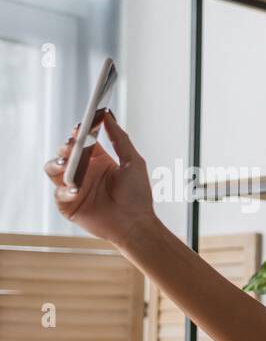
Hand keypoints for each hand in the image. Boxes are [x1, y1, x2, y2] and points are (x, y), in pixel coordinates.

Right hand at [43, 109, 155, 245]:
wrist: (136, 224)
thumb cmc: (138, 195)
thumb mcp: (133, 162)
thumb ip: (120, 138)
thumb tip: (107, 116)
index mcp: (98, 161)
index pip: (80, 141)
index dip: (78, 134)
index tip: (81, 127)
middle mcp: (83, 172)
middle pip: (63, 153)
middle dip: (66, 147)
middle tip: (73, 146)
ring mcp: (74, 188)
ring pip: (53, 170)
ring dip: (57, 165)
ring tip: (67, 164)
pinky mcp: (68, 205)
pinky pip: (58, 194)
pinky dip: (64, 191)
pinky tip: (76, 190)